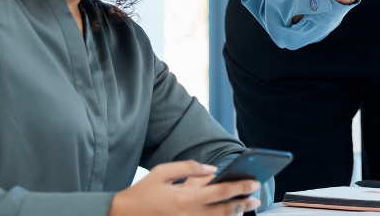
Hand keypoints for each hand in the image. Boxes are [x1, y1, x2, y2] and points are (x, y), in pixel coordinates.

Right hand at [109, 160, 261, 215]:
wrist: (122, 215)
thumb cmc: (143, 193)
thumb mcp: (162, 172)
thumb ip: (189, 168)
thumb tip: (213, 170)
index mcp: (184, 198)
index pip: (220, 192)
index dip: (240, 187)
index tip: (254, 182)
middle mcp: (188, 215)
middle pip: (224, 211)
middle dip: (243, 204)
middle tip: (256, 198)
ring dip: (233, 215)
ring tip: (245, 207)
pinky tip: (226, 215)